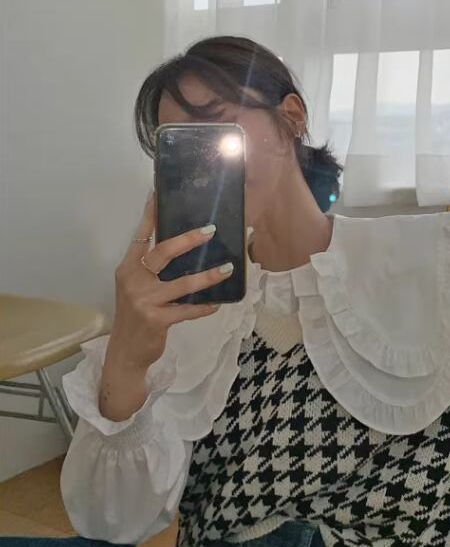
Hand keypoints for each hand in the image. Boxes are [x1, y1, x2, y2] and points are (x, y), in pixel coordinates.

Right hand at [107, 192, 232, 371]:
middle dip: (188, 239)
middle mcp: (133, 280)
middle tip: (210, 230)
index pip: (140, 236)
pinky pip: (187, 310)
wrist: (125, 352)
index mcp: (128, 269)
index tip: (158, 193)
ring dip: (208, 276)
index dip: (150, 215)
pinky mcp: (156, 320)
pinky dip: (203, 307)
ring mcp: (144, 300)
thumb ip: (151, 271)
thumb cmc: (136, 317)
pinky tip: (216, 304)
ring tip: (227, 268)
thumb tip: (182, 251)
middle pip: (162, 252)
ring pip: (182, 283)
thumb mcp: (136, 289)